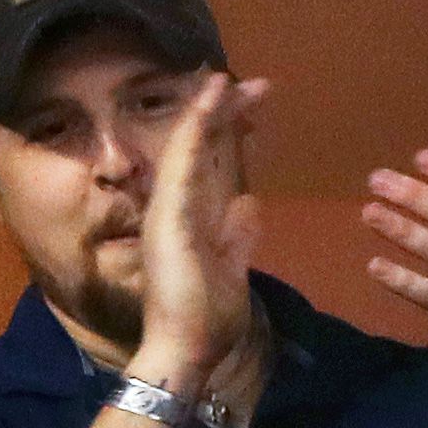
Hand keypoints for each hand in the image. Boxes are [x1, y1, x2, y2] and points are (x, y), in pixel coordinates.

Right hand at [131, 71, 267, 388]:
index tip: (256, 109)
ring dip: (213, 109)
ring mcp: (169, 206)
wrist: (183, 349)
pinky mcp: (169, 212)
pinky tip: (212, 95)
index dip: (235, 134)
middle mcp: (178, 205)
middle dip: (230, 115)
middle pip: (206, 149)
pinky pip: (183, 157)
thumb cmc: (204, 316)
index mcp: (196, 217)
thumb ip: (239, 235)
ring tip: (233, 77)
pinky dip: (198, 123)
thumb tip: (252, 206)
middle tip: (259, 84)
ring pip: (191, 143)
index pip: (217, 165)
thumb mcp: (233, 266)